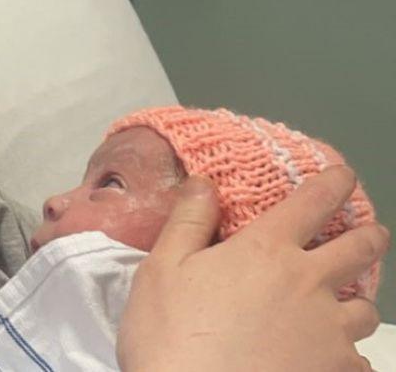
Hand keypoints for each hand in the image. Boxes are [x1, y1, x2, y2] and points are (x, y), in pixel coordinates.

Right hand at [117, 167, 389, 371]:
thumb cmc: (170, 338)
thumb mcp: (161, 270)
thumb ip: (188, 222)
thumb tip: (204, 184)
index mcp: (267, 251)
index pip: (314, 201)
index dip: (334, 182)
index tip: (341, 177)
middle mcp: (310, 285)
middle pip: (362, 249)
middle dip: (370, 237)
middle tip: (369, 236)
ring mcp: (330, 333)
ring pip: (367, 311)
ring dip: (355, 304)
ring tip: (339, 310)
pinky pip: (358, 362)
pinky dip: (346, 358)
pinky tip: (323, 361)